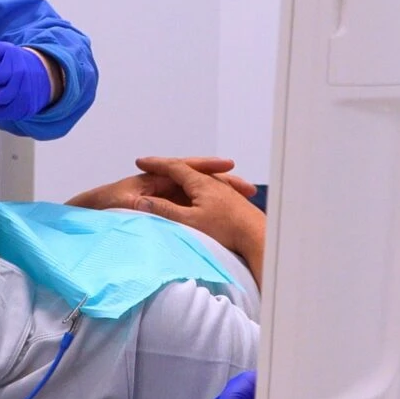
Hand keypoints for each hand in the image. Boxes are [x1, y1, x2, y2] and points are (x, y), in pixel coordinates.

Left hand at [64, 158, 255, 210]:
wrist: (93, 214)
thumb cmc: (107, 208)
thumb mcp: (124, 206)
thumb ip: (140, 204)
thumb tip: (150, 203)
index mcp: (154, 179)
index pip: (186, 168)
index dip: (207, 166)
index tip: (228, 167)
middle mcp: (163, 185)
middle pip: (199, 178)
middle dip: (224, 180)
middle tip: (247, 187)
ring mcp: (167, 197)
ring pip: (200, 191)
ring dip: (222, 192)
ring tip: (245, 196)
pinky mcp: (168, 210)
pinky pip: (196, 204)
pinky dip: (213, 205)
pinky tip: (230, 214)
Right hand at [131, 157, 266, 280]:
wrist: (258, 237)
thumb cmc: (226, 230)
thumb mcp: (189, 221)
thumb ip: (165, 210)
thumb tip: (141, 201)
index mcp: (200, 183)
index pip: (173, 167)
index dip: (155, 164)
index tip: (140, 161)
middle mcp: (213, 183)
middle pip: (187, 169)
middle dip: (168, 167)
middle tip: (152, 165)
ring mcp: (225, 191)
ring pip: (201, 178)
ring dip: (185, 175)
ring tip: (174, 175)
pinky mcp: (233, 201)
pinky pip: (211, 188)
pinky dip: (199, 187)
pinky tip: (201, 196)